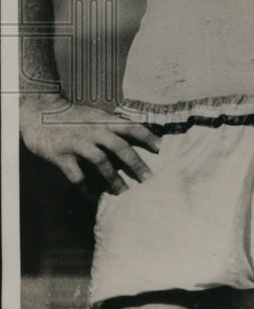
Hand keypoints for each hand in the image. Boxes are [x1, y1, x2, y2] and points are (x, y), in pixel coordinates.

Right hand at [21, 99, 160, 194]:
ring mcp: (77, 142)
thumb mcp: (94, 115)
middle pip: (119, 146)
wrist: (38, 111)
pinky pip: (76, 175)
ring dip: (113, 179)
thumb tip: (134, 135)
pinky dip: (85, 188)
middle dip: (136, 163)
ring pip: (100, 162)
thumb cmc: (70, 116)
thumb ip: (111, 125)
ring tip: (122, 192)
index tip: (160, 148)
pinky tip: (90, 197)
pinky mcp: (61, 155)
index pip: (130, 126)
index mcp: (103, 119)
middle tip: (148, 178)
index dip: (146, 136)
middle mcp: (92, 130)